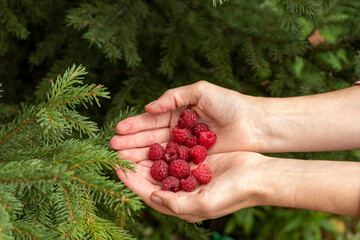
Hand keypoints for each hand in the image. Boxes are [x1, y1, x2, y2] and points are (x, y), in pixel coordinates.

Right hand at [110, 81, 264, 159]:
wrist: (254, 123)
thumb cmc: (229, 104)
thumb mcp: (200, 91)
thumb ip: (173, 97)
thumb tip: (148, 108)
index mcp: (178, 113)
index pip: (151, 121)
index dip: (134, 126)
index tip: (117, 130)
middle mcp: (179, 131)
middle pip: (151, 138)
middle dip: (131, 142)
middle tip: (113, 148)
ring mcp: (185, 147)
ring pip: (158, 153)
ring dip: (139, 155)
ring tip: (121, 158)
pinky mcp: (194, 160)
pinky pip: (173, 164)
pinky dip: (158, 167)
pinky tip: (143, 169)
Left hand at [114, 151, 264, 222]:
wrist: (259, 176)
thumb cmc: (235, 193)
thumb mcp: (204, 205)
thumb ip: (176, 204)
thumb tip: (152, 196)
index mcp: (180, 203)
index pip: (147, 192)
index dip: (130, 180)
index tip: (116, 167)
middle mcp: (181, 189)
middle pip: (149, 176)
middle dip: (133, 163)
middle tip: (116, 150)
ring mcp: (187, 173)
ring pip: (159, 162)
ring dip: (144, 152)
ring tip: (129, 140)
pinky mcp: (196, 159)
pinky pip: (173, 151)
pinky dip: (162, 145)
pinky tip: (154, 135)